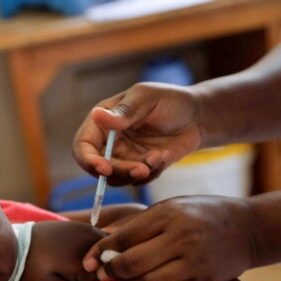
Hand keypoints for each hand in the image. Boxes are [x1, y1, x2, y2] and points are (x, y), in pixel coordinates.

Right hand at [72, 82, 202, 185]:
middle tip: (142, 169)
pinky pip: (138, 181)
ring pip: (118, 178)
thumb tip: (96, 115)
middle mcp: (108, 142)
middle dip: (120, 171)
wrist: (198, 116)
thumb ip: (124, 111)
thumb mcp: (147, 98)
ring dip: (137, 174)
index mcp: (102, 122)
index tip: (104, 168)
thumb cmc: (170, 100)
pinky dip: (151, 172)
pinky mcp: (139, 168)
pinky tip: (165, 155)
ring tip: (158, 157)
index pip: (82, 146)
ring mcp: (124, 157)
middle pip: (99, 168)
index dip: (88, 160)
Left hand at [82, 196, 255, 280]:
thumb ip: (136, 225)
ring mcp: (194, 262)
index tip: (87, 262)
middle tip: (101, 275)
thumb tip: (101, 243)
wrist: (247, 228)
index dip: (99, 252)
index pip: (123, 237)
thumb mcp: (168, 207)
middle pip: (131, 263)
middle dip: (110, 272)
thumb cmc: (198, 213)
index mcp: (167, 215)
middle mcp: (180, 238)